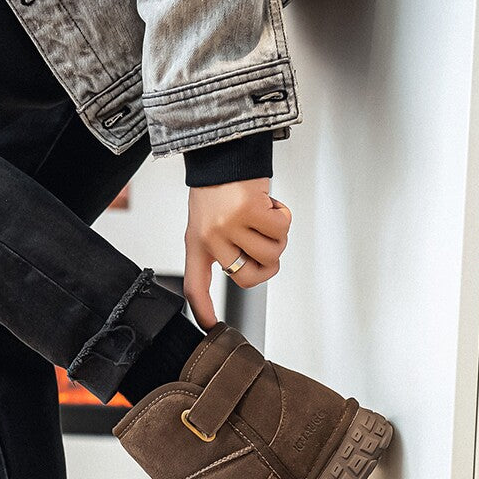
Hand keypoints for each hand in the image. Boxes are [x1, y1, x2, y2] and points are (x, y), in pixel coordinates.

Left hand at [183, 177, 291, 329]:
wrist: (224, 152)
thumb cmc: (219, 190)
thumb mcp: (208, 223)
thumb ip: (223, 249)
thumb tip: (249, 271)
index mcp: (197, 244)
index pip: (195, 285)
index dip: (203, 309)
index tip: (211, 326)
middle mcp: (210, 238)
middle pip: (249, 278)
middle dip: (267, 262)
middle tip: (264, 240)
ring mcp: (228, 225)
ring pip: (272, 253)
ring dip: (278, 235)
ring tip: (263, 215)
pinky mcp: (248, 210)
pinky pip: (281, 229)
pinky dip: (283, 216)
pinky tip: (269, 203)